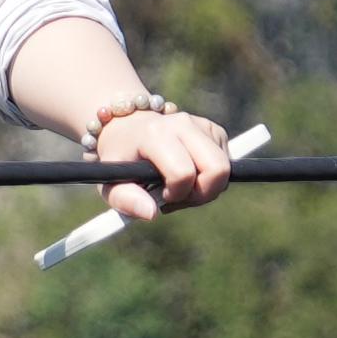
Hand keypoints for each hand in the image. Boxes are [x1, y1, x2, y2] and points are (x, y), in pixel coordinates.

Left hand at [77, 100, 244, 243]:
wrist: (127, 129)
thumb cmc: (120, 159)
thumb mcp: (110, 182)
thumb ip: (126, 200)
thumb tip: (152, 214)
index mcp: (155, 135)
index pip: (184, 173)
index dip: (176, 194)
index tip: (161, 195)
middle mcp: (182, 124)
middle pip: (217, 169)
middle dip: (203, 194)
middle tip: (180, 196)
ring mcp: (200, 124)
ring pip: (224, 168)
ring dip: (207, 188)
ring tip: (181, 186)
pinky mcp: (213, 130)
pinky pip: (225, 163)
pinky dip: (210, 177)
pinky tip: (189, 174)